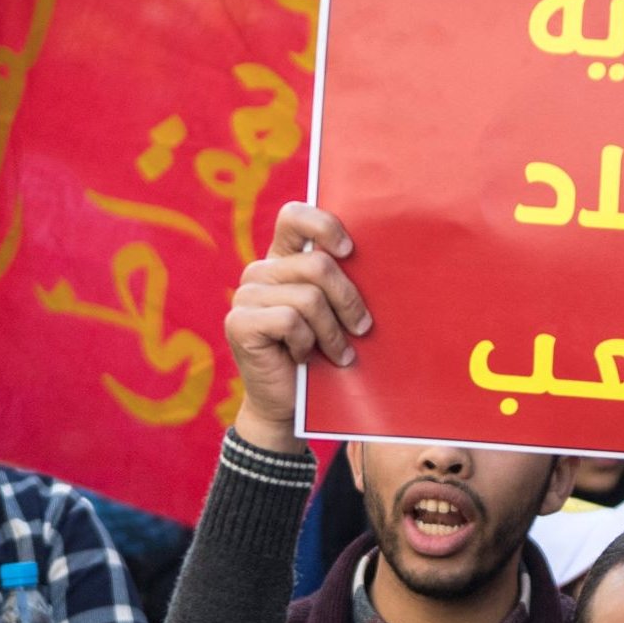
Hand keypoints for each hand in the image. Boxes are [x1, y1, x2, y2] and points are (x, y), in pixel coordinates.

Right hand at [225, 203, 371, 453]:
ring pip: (308, 297)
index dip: (323, 225)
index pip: (294, 216)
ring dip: (332, 332)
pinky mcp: (239, 323)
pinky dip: (306, 343)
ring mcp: (246, 296)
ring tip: (338, 353)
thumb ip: (343, 284)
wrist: (291, 405)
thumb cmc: (323, 357)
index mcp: (284, 260)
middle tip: (361, 329)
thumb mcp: (337, 315)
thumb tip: (385, 262)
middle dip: (349, 301)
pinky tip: (304, 357)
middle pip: (318, 266)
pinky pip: (290, 321)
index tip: (350, 250)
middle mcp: (261, 272)